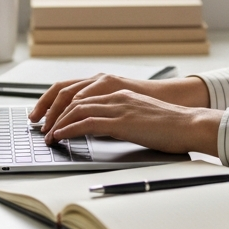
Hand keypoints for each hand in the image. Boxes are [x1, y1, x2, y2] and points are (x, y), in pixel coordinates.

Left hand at [28, 74, 208, 127]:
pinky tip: (60, 137)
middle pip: (72, 98)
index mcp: (118, 92)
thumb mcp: (139, 117)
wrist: (189, 125)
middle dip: (51, 112)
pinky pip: (86, 122)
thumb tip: (101, 129)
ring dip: (57, 123)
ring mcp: (117, 106)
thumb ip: (119, 118)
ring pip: (75, 110)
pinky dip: (68, 129)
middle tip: (39, 125)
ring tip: (47, 136)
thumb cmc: (169, 126)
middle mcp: (115, 95)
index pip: (79, 92)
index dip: (58, 102)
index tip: (46, 114)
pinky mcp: (121, 121)